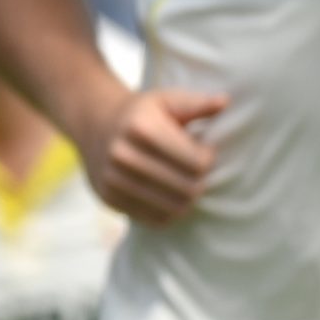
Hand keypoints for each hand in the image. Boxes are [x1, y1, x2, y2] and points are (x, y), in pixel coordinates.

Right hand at [77, 87, 226, 226]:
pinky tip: (171, 194)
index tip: (206, 151)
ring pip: (173, 208)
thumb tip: (224, 101)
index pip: (196, 162)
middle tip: (200, 172)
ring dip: (188, 199)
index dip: (209, 159)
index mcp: (141, 128)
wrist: (95, 124)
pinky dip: (170, 211)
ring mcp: (113, 180)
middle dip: (202, 182)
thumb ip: (196, 104)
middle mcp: (122, 155)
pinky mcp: (109, 199)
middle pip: (187, 188)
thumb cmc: (143, 112)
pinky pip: (155, 219)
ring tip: (188, 182)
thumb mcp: (167, 100)